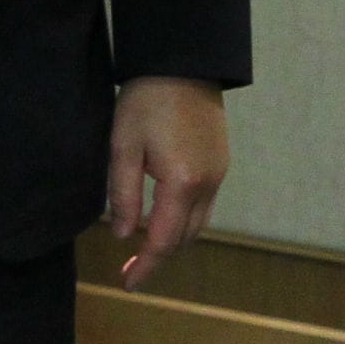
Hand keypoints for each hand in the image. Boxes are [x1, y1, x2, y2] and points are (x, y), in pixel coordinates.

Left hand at [107, 76, 227, 290]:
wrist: (184, 60)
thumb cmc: (147, 99)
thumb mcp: (123, 145)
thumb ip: (122, 194)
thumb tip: (122, 235)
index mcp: (182, 183)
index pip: (163, 241)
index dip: (145, 266)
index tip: (127, 283)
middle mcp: (208, 184)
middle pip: (185, 238)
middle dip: (159, 256)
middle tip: (131, 266)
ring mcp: (219, 172)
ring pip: (199, 223)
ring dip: (174, 239)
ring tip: (146, 244)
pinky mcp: (221, 160)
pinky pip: (205, 205)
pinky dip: (185, 219)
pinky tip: (165, 213)